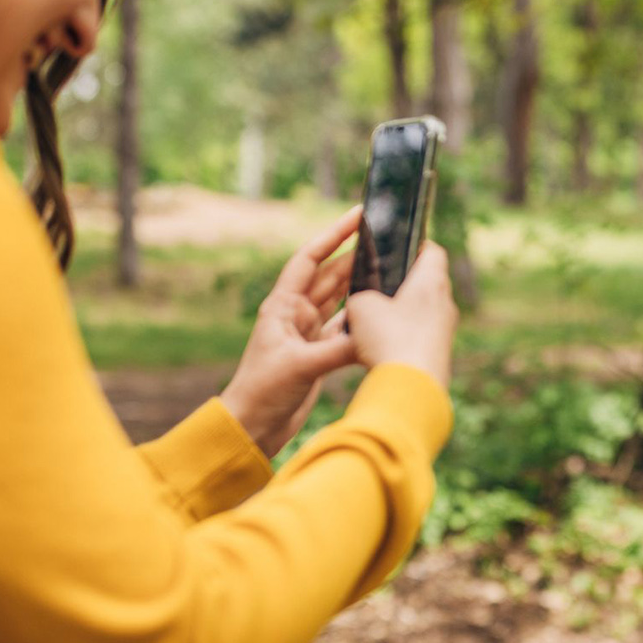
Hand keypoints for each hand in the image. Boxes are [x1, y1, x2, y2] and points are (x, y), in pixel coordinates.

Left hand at [220, 207, 362, 455]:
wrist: (252, 427)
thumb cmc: (263, 391)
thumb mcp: (301, 366)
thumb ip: (337, 349)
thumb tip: (373, 335)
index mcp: (282, 306)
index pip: (310, 259)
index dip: (333, 236)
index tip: (357, 216)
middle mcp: (295, 314)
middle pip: (330, 276)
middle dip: (356, 257)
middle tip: (386, 241)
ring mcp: (307, 334)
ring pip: (340, 300)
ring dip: (361, 286)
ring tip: (390, 269)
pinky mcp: (318, 354)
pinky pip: (345, 329)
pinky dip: (362, 320)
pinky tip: (380, 313)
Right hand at [345, 242, 456, 389]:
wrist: (410, 390)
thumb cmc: (389, 339)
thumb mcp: (361, 307)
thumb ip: (361, 294)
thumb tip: (363, 300)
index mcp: (432, 282)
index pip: (433, 251)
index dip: (415, 244)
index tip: (398, 248)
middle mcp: (446, 304)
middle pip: (428, 283)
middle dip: (404, 283)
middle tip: (379, 285)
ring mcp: (446, 332)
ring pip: (424, 313)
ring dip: (403, 313)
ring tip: (376, 320)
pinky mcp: (439, 355)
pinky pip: (421, 337)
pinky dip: (404, 337)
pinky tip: (382, 347)